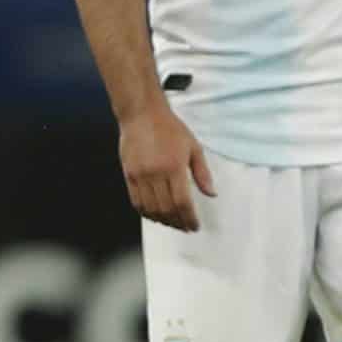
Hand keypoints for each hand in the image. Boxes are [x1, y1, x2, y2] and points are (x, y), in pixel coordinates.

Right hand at [120, 101, 213, 231]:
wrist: (142, 113)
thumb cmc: (169, 127)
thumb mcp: (193, 147)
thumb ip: (202, 173)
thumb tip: (211, 193)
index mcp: (174, 166)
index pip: (182, 202)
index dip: (189, 218)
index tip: (194, 226)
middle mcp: (156, 173)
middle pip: (167, 209)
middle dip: (178, 223)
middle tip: (185, 227)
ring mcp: (140, 175)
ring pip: (151, 209)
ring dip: (163, 221)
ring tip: (172, 223)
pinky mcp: (129, 175)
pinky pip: (136, 202)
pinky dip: (146, 213)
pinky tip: (155, 215)